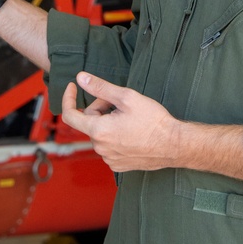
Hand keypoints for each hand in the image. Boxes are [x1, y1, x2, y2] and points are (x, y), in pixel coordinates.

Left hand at [61, 72, 180, 171]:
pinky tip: (132, 132)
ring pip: (100, 134)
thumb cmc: (153, 121)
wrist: (174, 145)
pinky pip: (108, 146)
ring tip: (130, 119)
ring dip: (108, 123)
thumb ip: (100, 87)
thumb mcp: (126, 97)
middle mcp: (100, 148)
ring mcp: (109, 158)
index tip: (73, 87)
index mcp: (98, 130)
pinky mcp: (118, 165)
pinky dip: (115, 136)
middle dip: (101, 108)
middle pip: (90, 121)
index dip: (69, 98)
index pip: (70, 115)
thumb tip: (80, 78)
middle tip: (121, 104)